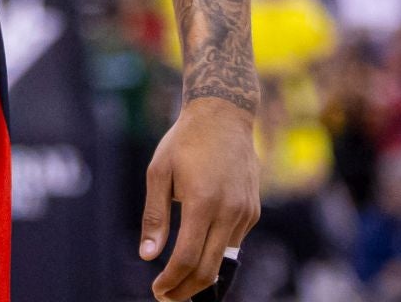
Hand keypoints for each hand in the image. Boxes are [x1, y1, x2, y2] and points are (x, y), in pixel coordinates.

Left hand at [140, 97, 259, 300]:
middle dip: (187, 289)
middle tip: (166, 297)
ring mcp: (245, 214)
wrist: (224, 116)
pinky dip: (214, 255)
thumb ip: (154, 216)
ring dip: (201, 276)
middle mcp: (230, 212)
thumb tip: (147, 255)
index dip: (172, 281)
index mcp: (203, 203)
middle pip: (210, 269)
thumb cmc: (184, 142)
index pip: (189, 258)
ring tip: (177, 282)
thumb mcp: (159, 173)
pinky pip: (233, 243)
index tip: (157, 292)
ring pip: (224, 260)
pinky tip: (197, 255)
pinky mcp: (253, 212)